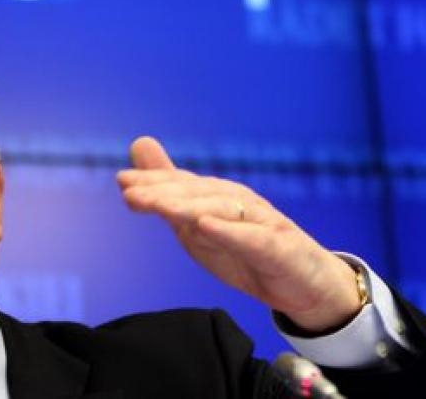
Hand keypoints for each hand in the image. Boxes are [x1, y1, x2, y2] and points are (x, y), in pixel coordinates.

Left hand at [116, 136, 363, 332]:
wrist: (303, 282)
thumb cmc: (247, 250)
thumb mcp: (200, 223)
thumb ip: (169, 189)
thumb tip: (138, 144)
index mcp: (217, 197)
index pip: (180, 186)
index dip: (152, 182)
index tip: (122, 182)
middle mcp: (237, 202)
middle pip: (196, 194)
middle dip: (163, 193)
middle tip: (130, 194)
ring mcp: (259, 222)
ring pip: (220, 210)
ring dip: (188, 207)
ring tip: (160, 207)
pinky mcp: (277, 247)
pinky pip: (251, 238)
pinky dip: (229, 231)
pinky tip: (206, 226)